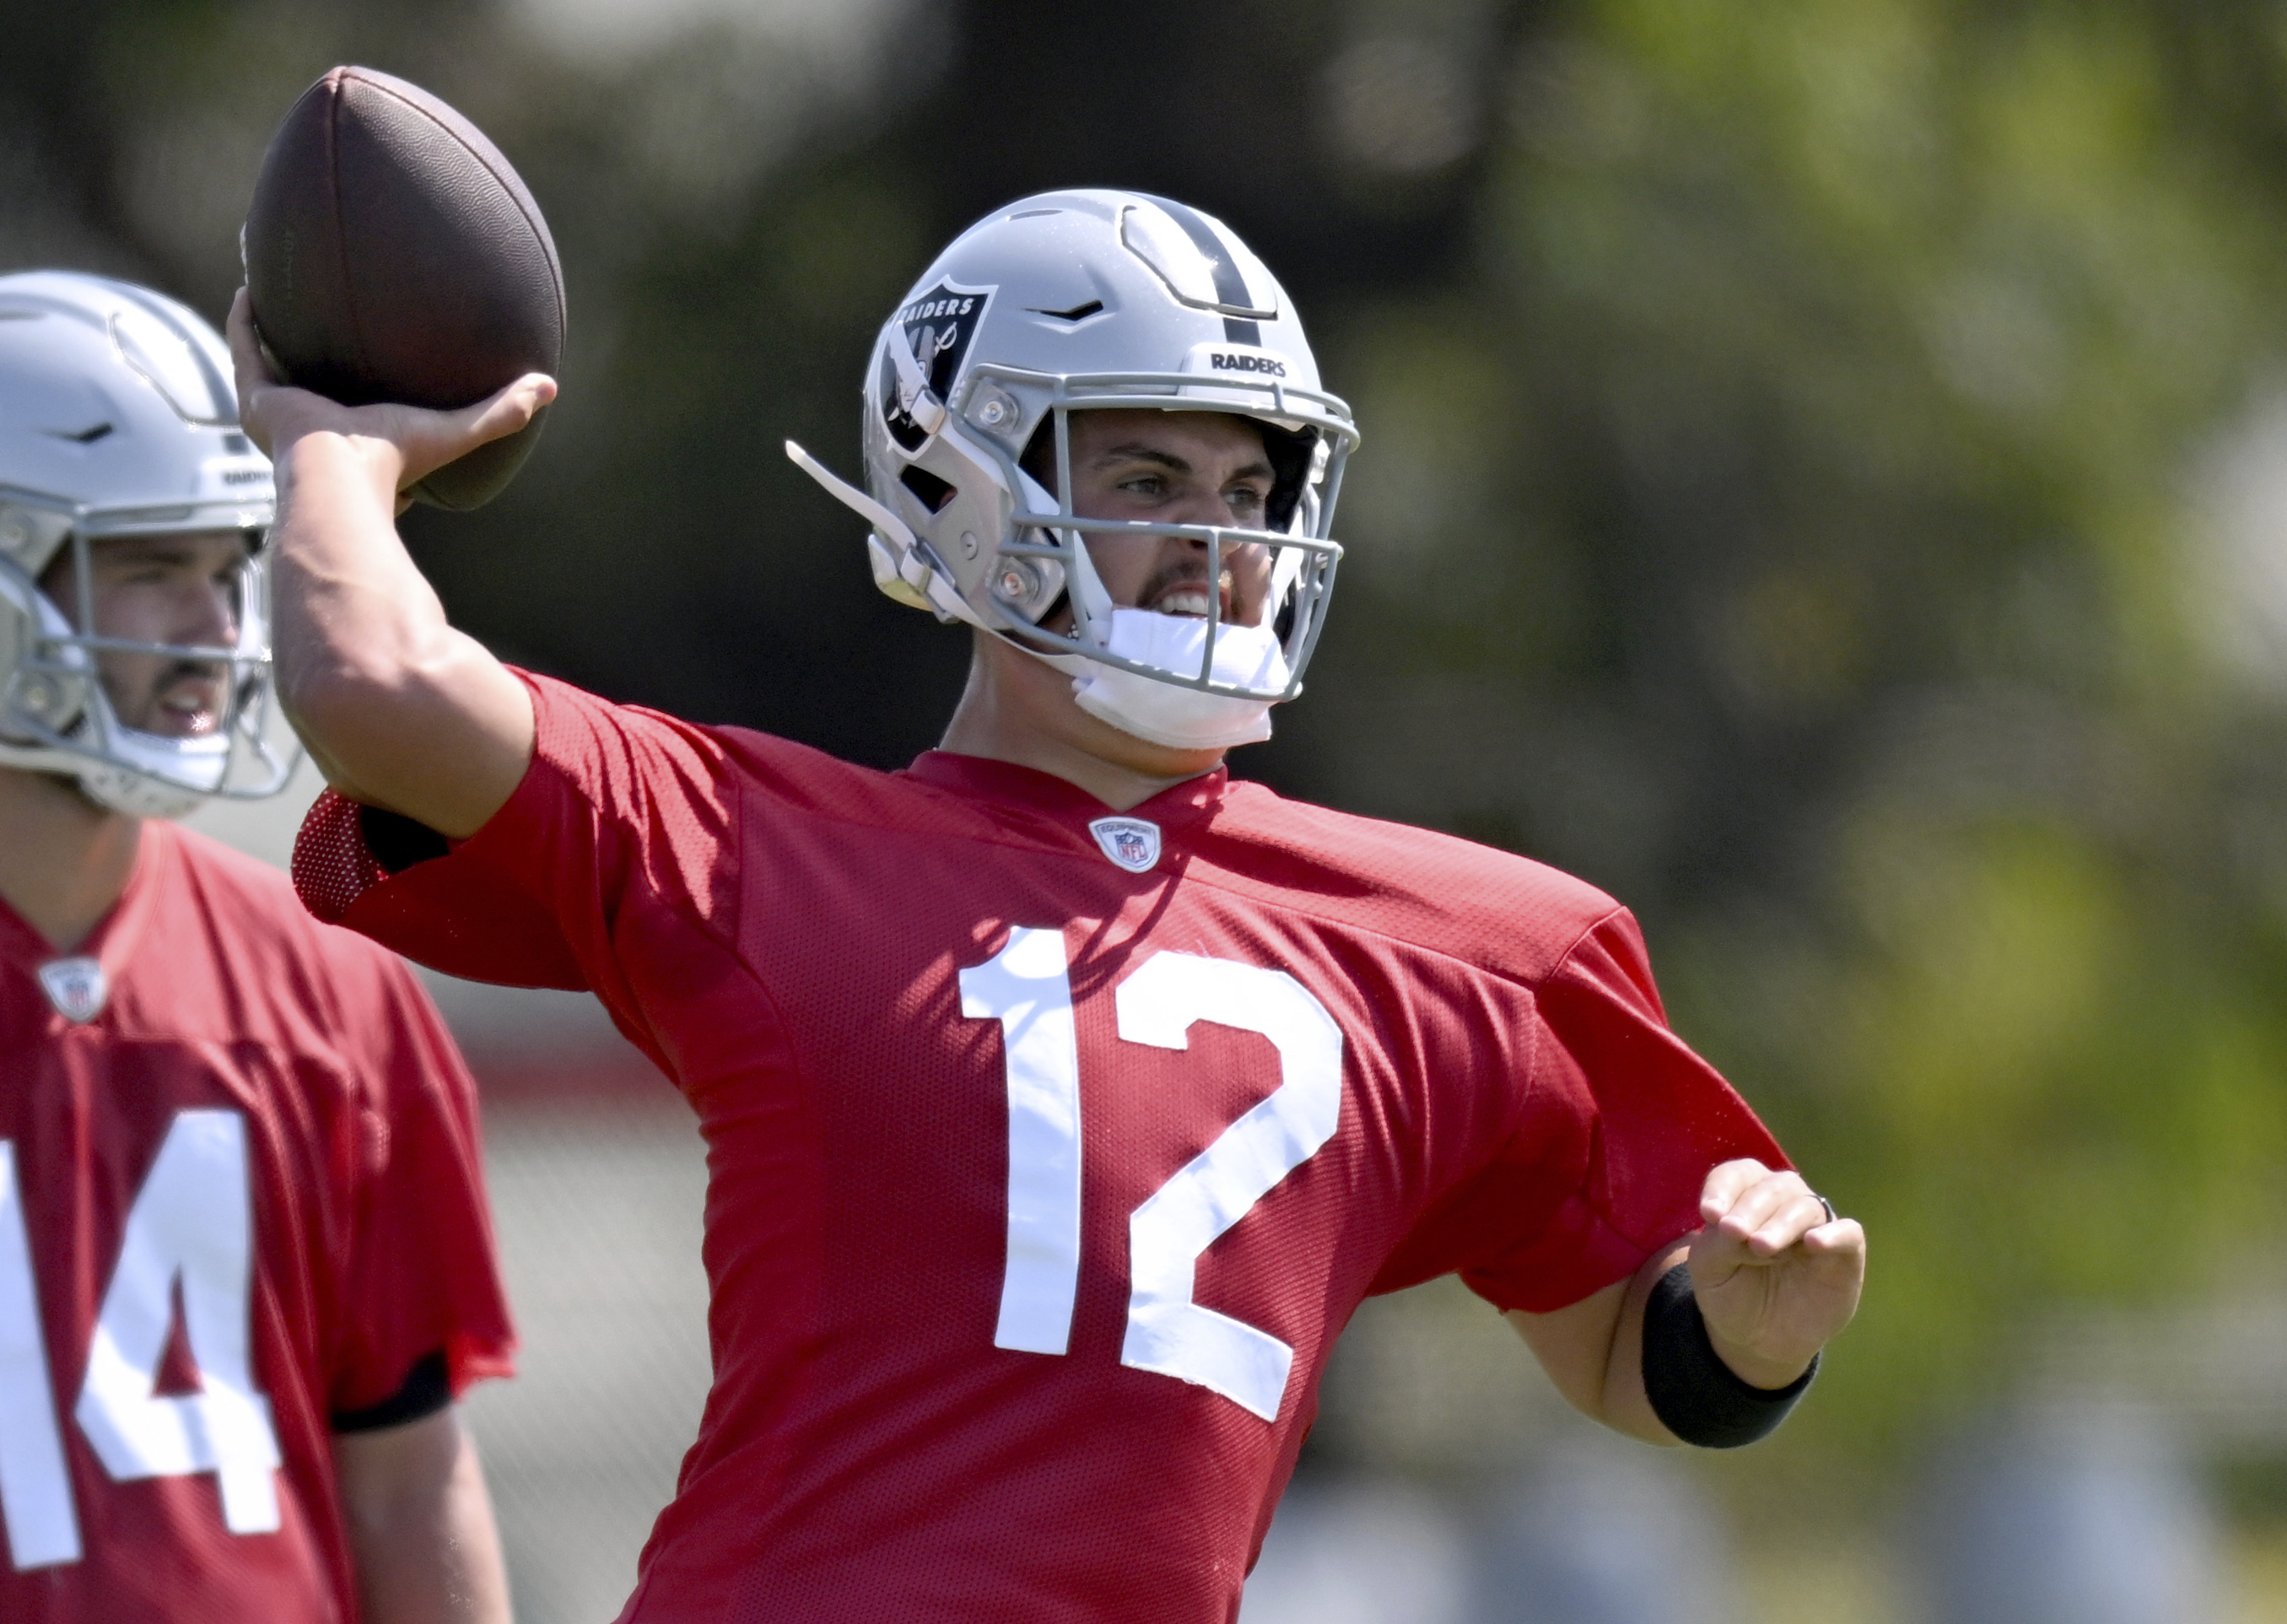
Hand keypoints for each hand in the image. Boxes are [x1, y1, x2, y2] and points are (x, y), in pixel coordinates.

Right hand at [226, 288, 555, 508]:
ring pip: (270, 363)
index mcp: (358, 441)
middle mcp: (314, 428)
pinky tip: (252, 287)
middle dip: (314, 354)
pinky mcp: (256, 399)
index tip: (382, 369)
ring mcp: (279, 416)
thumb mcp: (457, 429)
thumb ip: (503, 411)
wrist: (340, 476)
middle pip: (313, 383)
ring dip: (272, 331)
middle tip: (323, 317)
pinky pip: (246, 350)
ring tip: (278, 293)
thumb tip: (551, 387)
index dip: (374, 400)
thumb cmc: (397, 459)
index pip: (366, 422)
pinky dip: (247, 322)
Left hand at [1687, 1158, 1863, 1388]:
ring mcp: (1816, 1227)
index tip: (1709, 1214)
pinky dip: (1833, 1234)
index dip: (1723, 1189)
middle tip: (1736, 1233)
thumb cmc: (1732, 1295)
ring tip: (1761, 1247)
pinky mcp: (1845, 1254)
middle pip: (1772, 1187)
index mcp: (1745, 1200)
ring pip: (1805, 1206)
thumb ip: (1716, 1245)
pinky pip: (1848, 1232)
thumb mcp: (1710, 1272)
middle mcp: (1783, 1205)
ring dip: (1782, 1223)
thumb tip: (1735, 1227)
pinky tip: (1813, 1243)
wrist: (1759, 1341)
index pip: (1737, 1176)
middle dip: (1751, 1208)